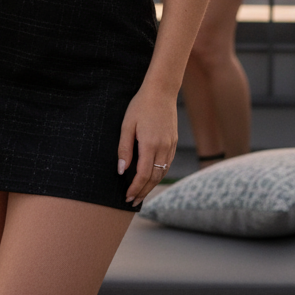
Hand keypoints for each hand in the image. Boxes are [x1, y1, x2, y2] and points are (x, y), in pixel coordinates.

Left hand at [117, 86, 177, 206]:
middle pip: (154, 178)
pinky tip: (152, 177)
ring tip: (141, 194)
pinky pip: (167, 164)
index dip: (135, 188)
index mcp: (150, 144)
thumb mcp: (127, 125)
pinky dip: (159, 174)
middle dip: (143, 191)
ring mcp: (170, 146)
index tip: (127, 197)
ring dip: (152, 185)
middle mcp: (163, 148)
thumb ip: (124, 149)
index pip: (143, 175)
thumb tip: (121, 170)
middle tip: (133, 202)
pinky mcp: (173, 142)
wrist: (161, 92)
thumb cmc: (140, 106)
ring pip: (162, 172)